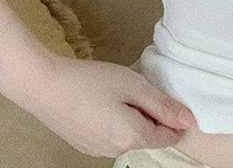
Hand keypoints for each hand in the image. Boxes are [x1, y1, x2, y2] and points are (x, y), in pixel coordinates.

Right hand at [0, 51, 196, 157]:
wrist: (43, 86)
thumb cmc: (90, 81)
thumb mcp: (133, 85)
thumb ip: (162, 105)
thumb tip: (189, 121)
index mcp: (131, 137)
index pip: (168, 136)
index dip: (175, 116)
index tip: (169, 95)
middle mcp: (116, 151)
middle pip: (149, 136)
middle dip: (153, 114)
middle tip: (141, 86)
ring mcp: (98, 150)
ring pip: (130, 135)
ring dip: (134, 116)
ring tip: (121, 91)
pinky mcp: (85, 144)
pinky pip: (112, 135)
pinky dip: (117, 120)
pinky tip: (105, 100)